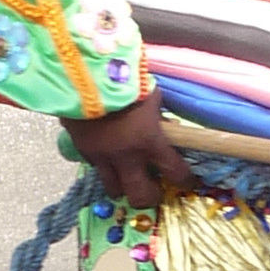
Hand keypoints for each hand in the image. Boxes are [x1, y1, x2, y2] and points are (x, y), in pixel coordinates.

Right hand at [67, 89, 192, 208]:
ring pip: (113, 189)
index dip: (185, 180)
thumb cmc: (124, 78)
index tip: (187, 181)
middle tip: (154, 189)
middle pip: (140, 196)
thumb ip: (157, 116)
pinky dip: (103, 166)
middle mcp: (126, 156)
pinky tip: (107, 155)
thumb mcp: (150, 95)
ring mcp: (102, 157)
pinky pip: (95, 168)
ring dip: (123, 185)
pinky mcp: (82, 150)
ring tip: (127, 176)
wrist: (82, 74)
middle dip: (149, 197)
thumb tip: (164, 126)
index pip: (174, 172)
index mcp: (149, 141)